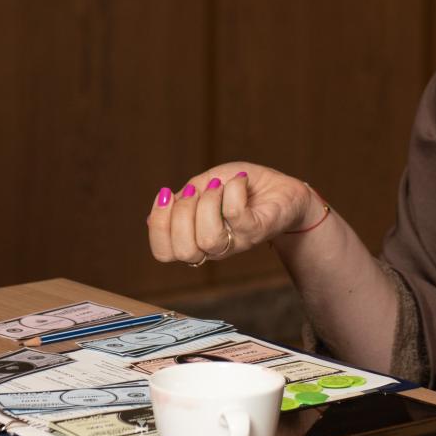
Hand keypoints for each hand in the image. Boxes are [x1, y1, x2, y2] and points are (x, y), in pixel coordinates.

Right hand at [146, 163, 320, 266]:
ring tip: (219, 186)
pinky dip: (233, 191)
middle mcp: (215, 247)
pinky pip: (237, 216)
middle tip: (196, 191)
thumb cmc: (242, 187)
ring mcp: (238, 241)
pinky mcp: (259, 230)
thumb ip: (181, 202)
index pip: (164, 253)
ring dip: (208, 202)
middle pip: (184, 251)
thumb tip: (151, 220)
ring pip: (209, 239)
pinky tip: (239, 181)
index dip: (158, 226)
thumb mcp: (204, 186)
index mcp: (196, 238)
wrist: (284, 191)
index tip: (166, 195)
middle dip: (182, 213)